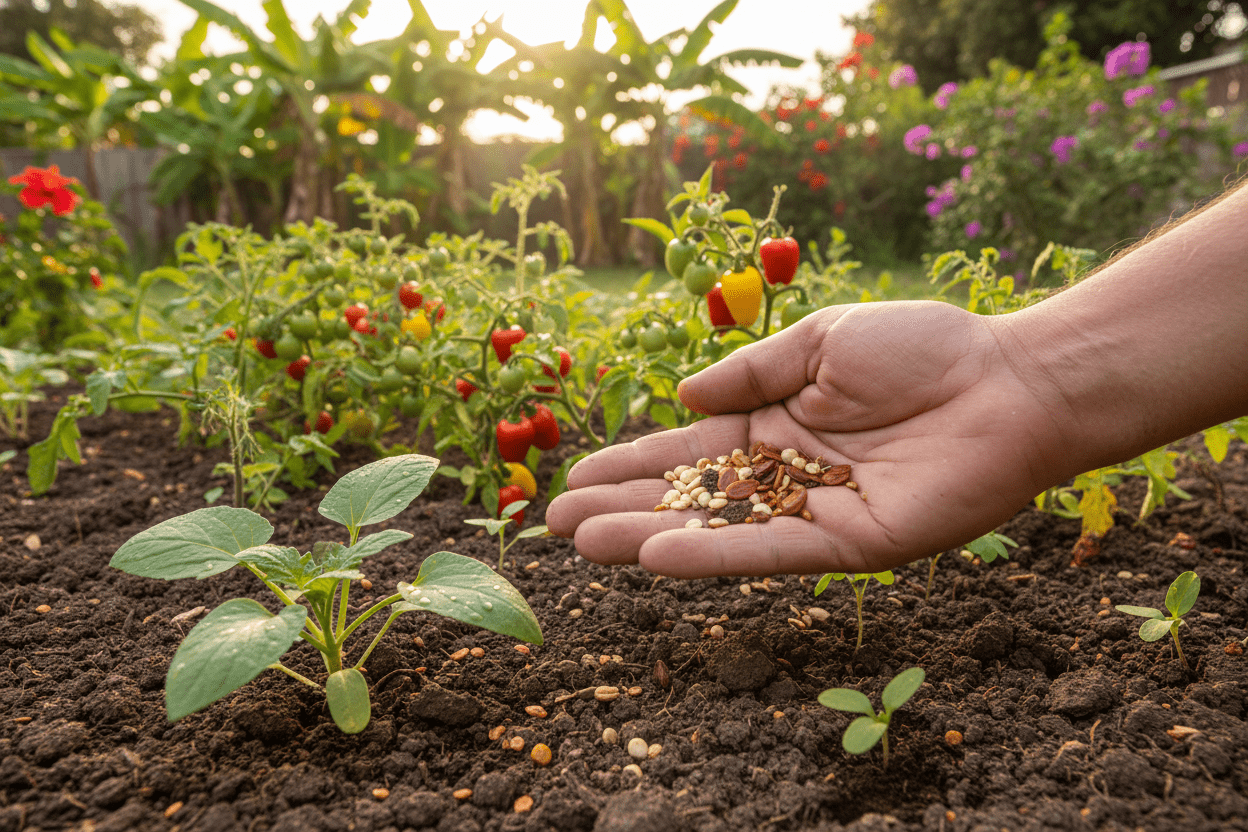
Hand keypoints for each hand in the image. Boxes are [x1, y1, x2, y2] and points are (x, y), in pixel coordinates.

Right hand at [548, 300, 1066, 577]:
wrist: (1009, 382)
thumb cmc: (923, 348)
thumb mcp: (819, 341)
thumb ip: (750, 374)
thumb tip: (681, 395)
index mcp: (776, 424)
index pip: (687, 450)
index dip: (631, 464)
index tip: (573, 477)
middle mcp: (785, 476)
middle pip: (688, 497)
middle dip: (622, 508)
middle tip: (556, 526)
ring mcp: (814, 514)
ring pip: (717, 530)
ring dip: (648, 539)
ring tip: (584, 546)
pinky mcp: (850, 546)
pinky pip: (770, 552)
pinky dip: (713, 554)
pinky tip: (656, 556)